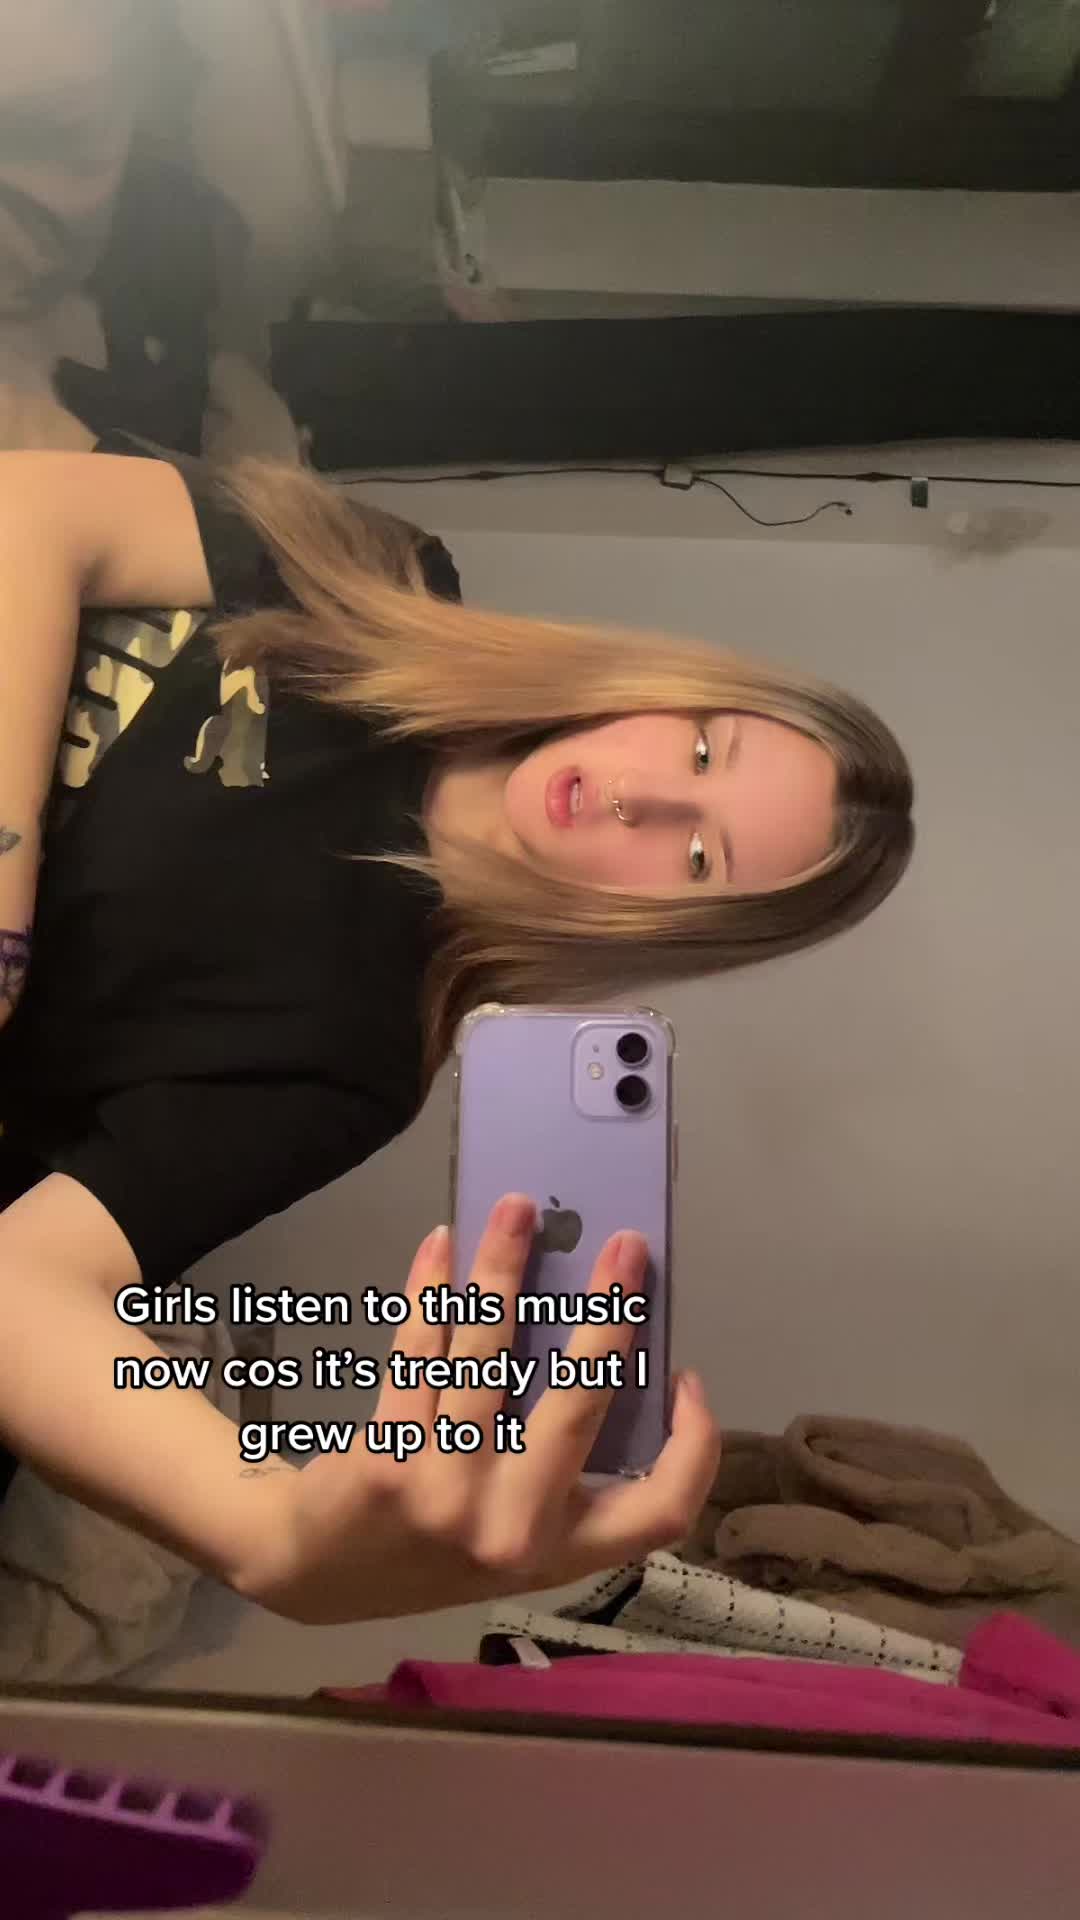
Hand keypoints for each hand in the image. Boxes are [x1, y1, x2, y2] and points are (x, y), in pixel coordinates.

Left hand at [239, 1194, 721, 1624]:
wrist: (313, 1573)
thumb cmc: (429, 1539)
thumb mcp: (509, 1529)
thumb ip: (555, 1465)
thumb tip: (598, 1341)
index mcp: (556, 1551)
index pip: (660, 1511)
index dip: (693, 1443)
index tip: (684, 1376)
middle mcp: (511, 1531)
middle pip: (581, 1404)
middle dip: (609, 1314)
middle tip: (623, 1246)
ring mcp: (446, 1496)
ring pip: (488, 1355)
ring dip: (505, 1268)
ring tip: (515, 1209)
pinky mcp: (387, 1460)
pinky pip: (421, 1351)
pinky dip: (432, 1290)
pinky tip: (440, 1246)